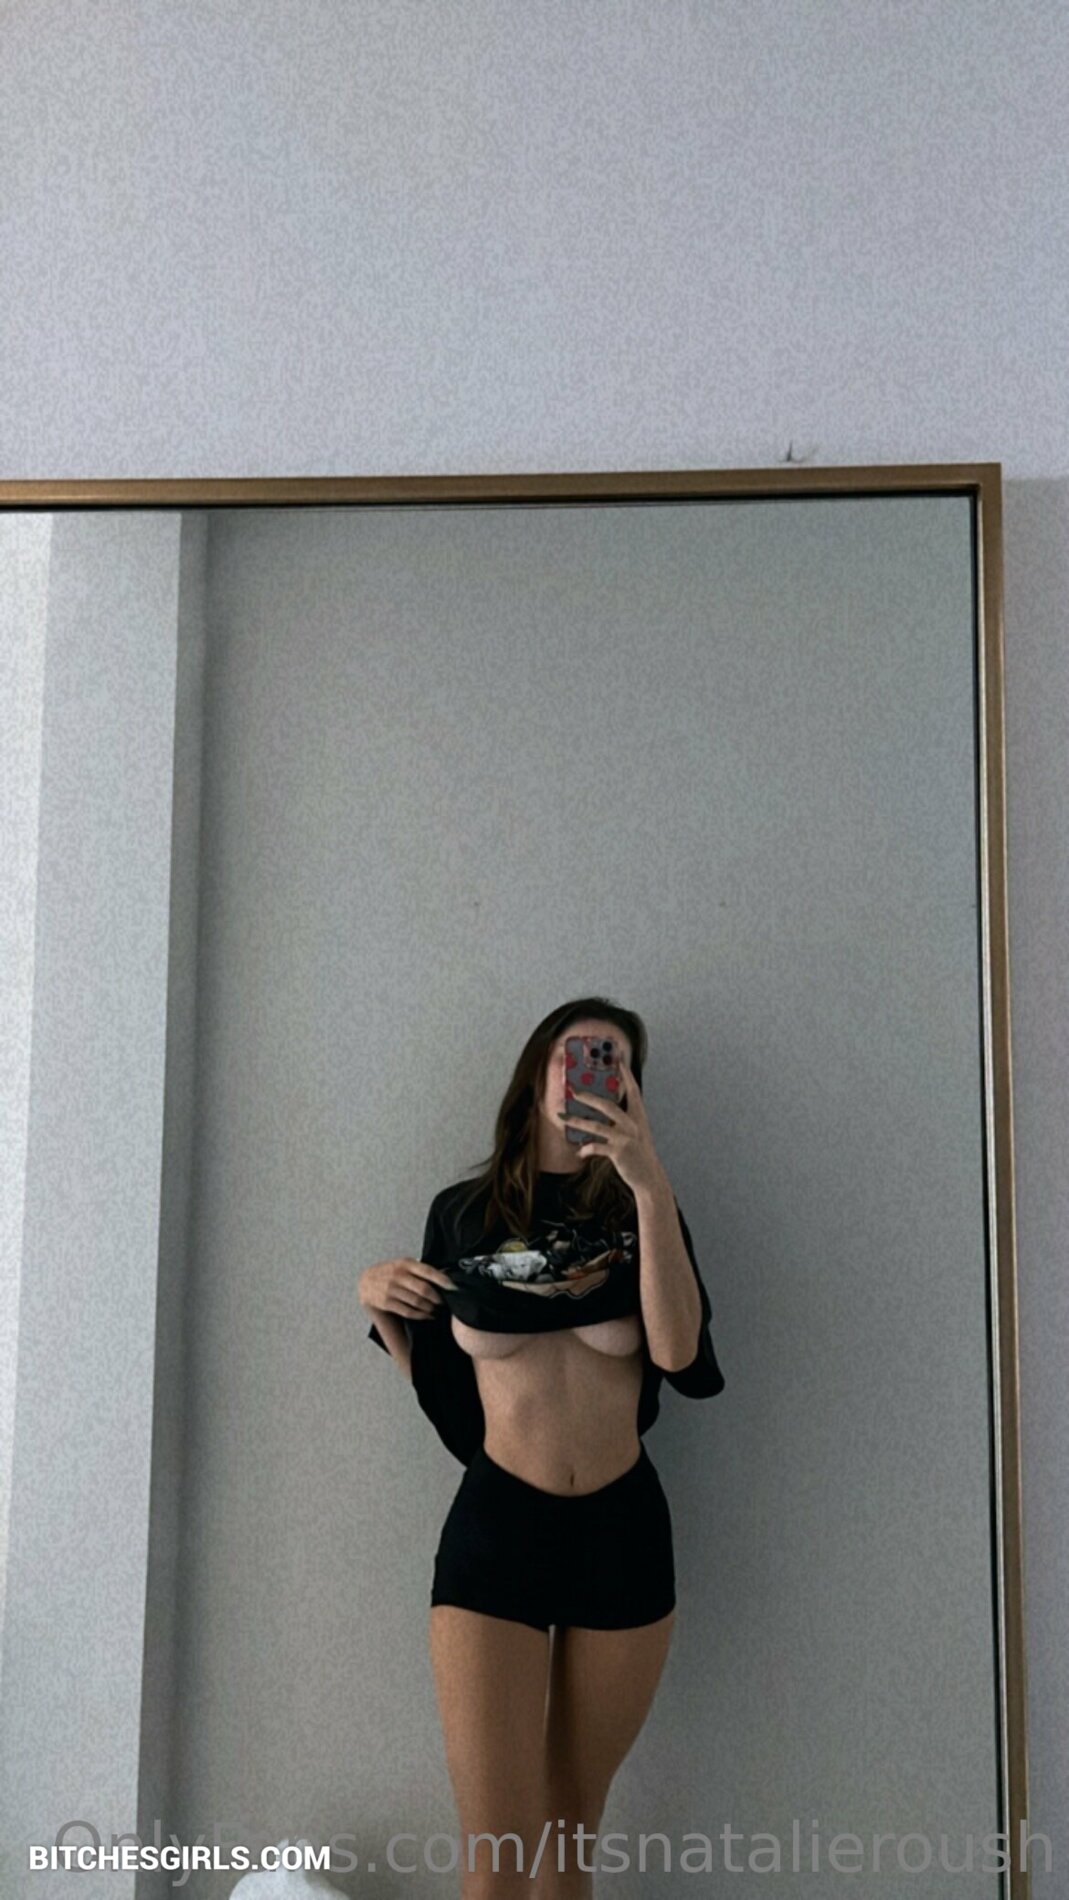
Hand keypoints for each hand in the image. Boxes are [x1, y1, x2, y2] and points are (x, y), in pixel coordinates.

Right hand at [358, 1256, 453, 1320]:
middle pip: (423, 1289)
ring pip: (417, 1302)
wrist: (365, 1282)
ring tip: (436, 1309)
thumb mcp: (403, 1264)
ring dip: (430, 1308)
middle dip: (437, 1298)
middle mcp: (398, 1275)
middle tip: (444, 1302)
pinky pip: (408, 1311)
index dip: (443, 1280)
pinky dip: (420, 1315)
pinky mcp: (386, 1302)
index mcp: (405, 1263)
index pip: (428, 1271)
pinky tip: (427, 1315)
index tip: (454, 1287)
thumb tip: (445, 1275)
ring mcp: (391, 1289)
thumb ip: (421, 1270)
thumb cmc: (389, 1272)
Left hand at [558, 1053, 668, 1198]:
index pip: (632, 1090)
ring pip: (596, 1126)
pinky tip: (579, 1151)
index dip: (625, 1074)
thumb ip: (622, 1119)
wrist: (649, 1176)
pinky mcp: (618, 1152)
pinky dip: (585, 1149)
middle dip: (589, 1097)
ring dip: (577, 1121)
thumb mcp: (635, 1132)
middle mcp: (633, 1124)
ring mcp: (626, 1138)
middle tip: (573, 1091)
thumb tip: (600, 1109)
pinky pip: (596, 1147)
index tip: (618, 1058)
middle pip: (608, 1105)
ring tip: (563, 1117)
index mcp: (638, 1116)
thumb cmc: (639, 1153)